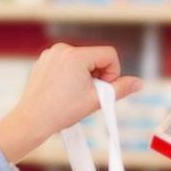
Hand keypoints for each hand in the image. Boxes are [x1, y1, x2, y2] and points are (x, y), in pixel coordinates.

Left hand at [0, 43, 142, 162]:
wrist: (32, 120)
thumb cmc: (62, 112)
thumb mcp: (96, 100)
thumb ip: (120, 90)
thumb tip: (139, 83)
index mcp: (76, 56)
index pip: (109, 55)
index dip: (112, 74)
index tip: (102, 90)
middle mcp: (62, 49)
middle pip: (95, 57)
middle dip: (97, 75)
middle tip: (88, 95)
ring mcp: (51, 53)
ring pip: (81, 60)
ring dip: (85, 75)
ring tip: (74, 95)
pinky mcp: (44, 60)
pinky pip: (66, 63)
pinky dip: (70, 75)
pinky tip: (63, 92)